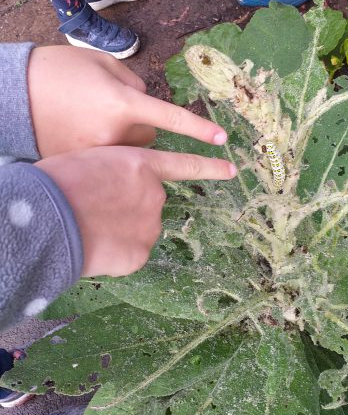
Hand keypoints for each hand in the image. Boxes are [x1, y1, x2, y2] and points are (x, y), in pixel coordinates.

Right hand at [28, 46, 228, 156]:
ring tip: (92, 122)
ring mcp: (98, 155)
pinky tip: (83, 138)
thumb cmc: (58, 70)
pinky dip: (104, 153)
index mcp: (121, 102)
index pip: (169, 117)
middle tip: (112, 111)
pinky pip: (108, 164)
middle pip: (149, 139)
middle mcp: (114, 134)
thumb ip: (135, 85)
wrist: (12, 94)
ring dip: (122, 142)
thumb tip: (148, 106)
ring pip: (129, 153)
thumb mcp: (101, 64)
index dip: (198, 129)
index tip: (223, 141)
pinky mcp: (83, 168)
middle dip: (140, 126)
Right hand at [35, 146, 235, 276]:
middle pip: (150, 203)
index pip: (185, 165)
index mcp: (142, 165)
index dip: (210, 167)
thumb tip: (117, 193)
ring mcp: (151, 225)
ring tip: (92, 229)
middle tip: (97, 211)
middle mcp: (155, 194)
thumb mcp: (91, 161)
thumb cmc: (58, 183)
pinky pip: (131, 254)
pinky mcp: (141, 254)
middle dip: (129, 208)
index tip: (233, 170)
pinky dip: (116, 254)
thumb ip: (117, 174)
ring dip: (122, 231)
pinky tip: (96, 248)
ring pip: (140, 229)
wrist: (47, 217)